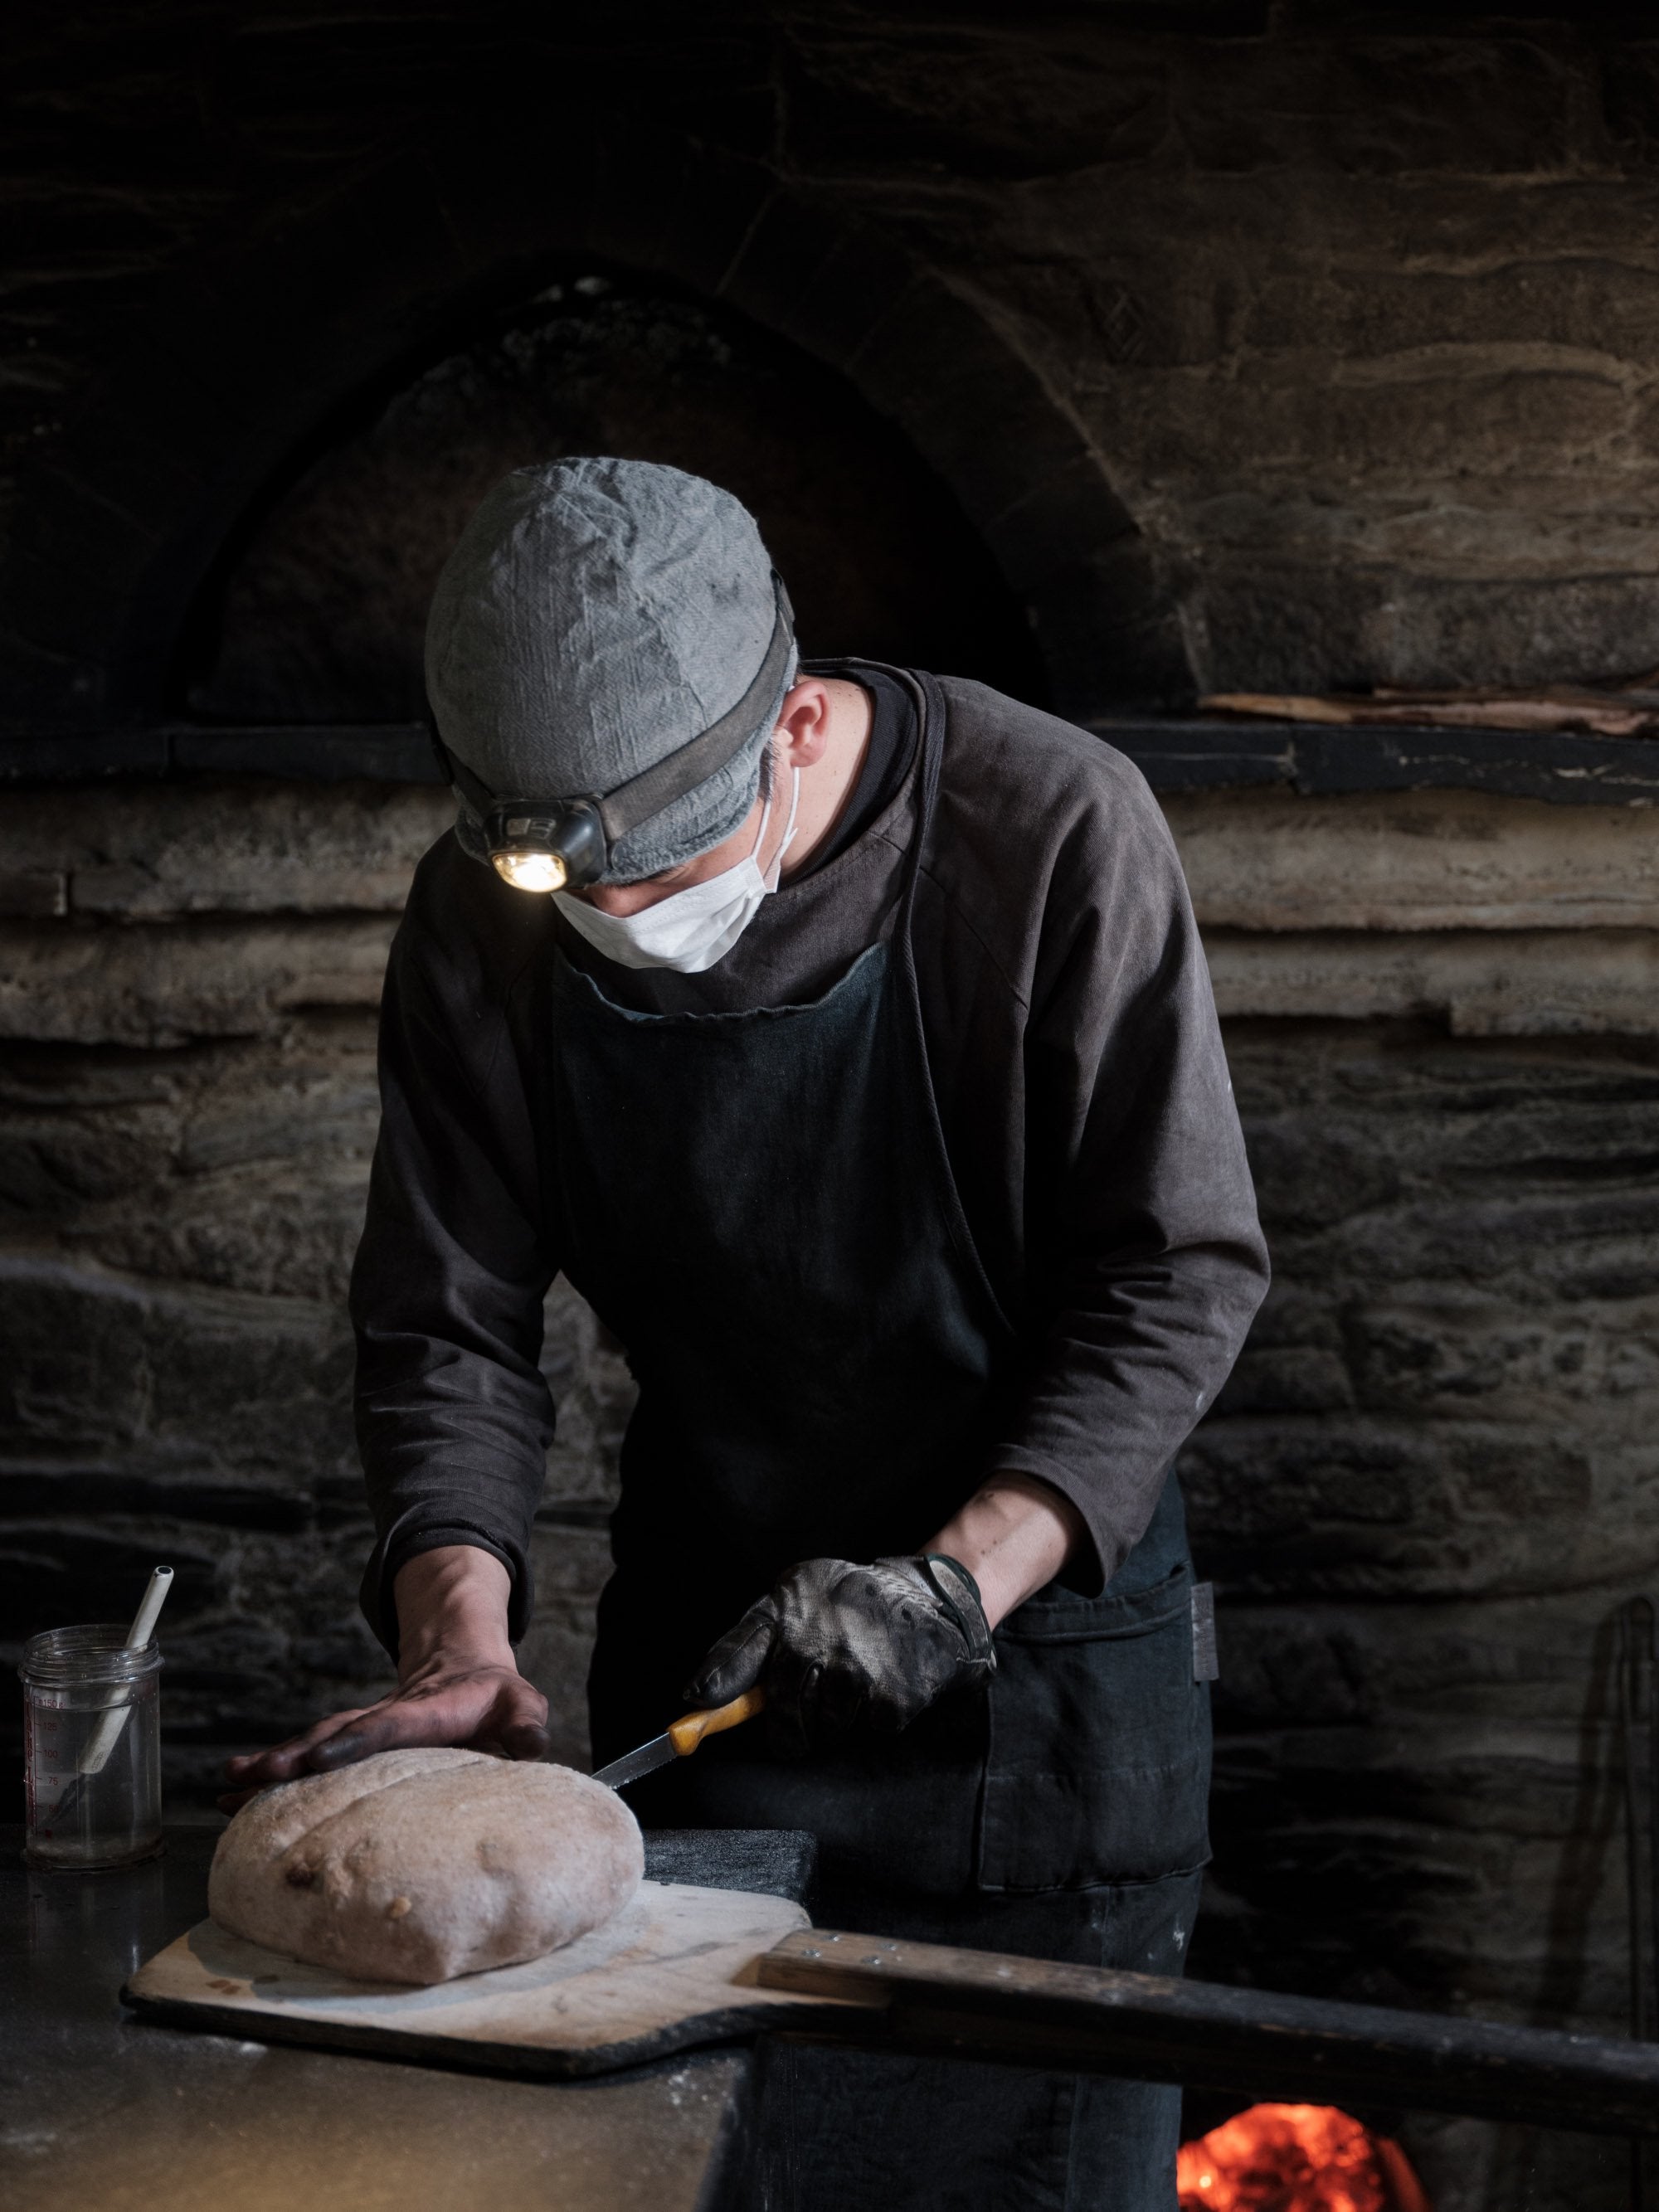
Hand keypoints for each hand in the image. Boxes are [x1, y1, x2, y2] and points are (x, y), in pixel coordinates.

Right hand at [219, 1547, 547, 1810]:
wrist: (464, 1669)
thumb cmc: (497, 1698)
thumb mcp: (520, 1704)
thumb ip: (525, 1722)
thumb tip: (533, 1744)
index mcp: (425, 1712)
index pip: (385, 1726)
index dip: (353, 1742)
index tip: (316, 1758)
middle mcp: (384, 1719)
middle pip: (333, 1735)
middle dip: (293, 1756)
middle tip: (252, 1775)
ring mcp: (362, 1732)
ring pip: (311, 1745)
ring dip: (272, 1766)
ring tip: (229, 1787)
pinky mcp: (351, 1745)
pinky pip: (307, 1759)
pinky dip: (271, 1776)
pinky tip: (233, 1796)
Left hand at [685, 1554, 994, 1759]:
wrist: (925, 1598)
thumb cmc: (845, 1603)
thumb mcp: (788, 1602)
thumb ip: (743, 1646)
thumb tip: (696, 1695)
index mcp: (787, 1611)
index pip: (739, 1657)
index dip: (715, 1696)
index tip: (685, 1730)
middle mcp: (818, 1640)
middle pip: (783, 1717)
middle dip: (793, 1722)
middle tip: (813, 1701)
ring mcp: (856, 1672)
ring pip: (825, 1730)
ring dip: (835, 1718)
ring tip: (853, 1678)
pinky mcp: (891, 1699)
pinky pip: (865, 1731)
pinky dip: (872, 1718)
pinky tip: (881, 1684)